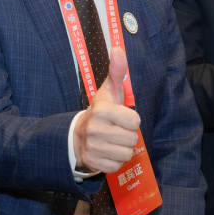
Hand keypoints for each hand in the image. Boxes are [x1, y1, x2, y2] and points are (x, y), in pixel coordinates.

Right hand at [73, 47, 140, 173]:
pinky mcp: (93, 162)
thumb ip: (117, 71)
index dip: (131, 120)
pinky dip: (115, 160)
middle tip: (116, 130)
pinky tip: (107, 151)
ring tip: (112, 140)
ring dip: (122, 149)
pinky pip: (117, 165)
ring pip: (126, 153)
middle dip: (128, 135)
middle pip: (132, 139)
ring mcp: (93, 147)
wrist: (78, 134)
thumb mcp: (109, 91)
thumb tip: (119, 48)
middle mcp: (95, 129)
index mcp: (102, 111)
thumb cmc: (100, 112)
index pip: (135, 121)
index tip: (121, 117)